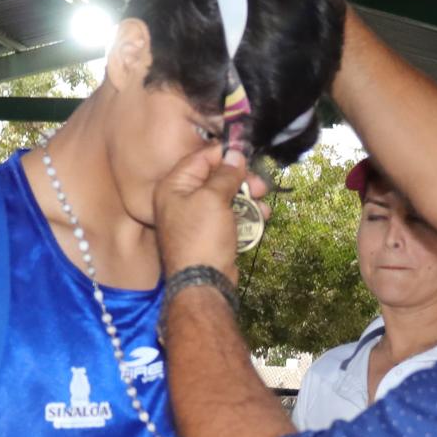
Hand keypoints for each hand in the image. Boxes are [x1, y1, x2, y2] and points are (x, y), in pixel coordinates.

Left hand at [152, 146, 264, 279]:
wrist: (203, 283)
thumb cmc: (202, 237)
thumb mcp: (214, 198)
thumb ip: (225, 174)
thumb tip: (235, 154)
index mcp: (173, 186)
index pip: (200, 158)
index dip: (225, 154)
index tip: (248, 153)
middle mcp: (181, 199)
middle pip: (215, 177)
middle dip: (241, 179)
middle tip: (261, 184)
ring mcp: (196, 218)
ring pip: (226, 197)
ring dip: (248, 197)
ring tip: (263, 202)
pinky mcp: (210, 233)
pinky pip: (229, 215)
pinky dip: (245, 213)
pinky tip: (261, 216)